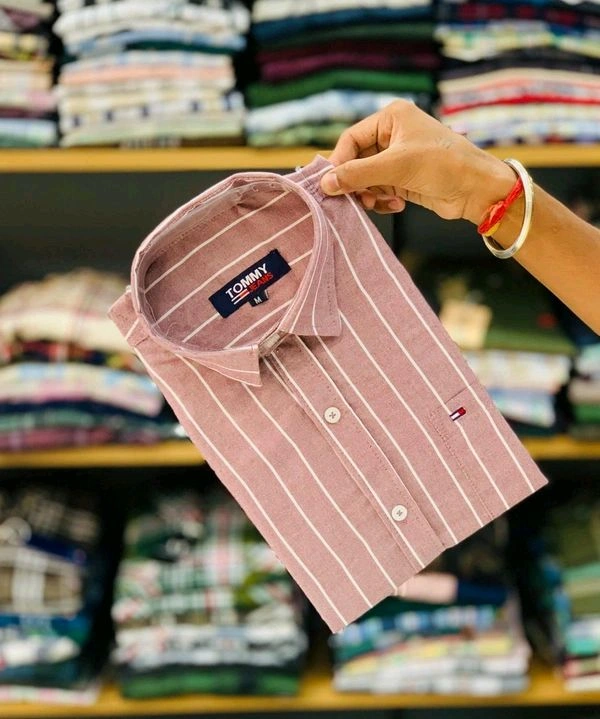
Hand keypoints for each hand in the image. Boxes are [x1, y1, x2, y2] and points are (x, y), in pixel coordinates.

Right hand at [320, 100, 514, 224]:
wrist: (476, 190)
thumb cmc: (442, 166)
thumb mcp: (396, 167)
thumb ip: (358, 174)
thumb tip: (325, 184)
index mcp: (391, 118)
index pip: (351, 139)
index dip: (340, 162)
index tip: (333, 185)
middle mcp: (393, 135)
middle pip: (357, 161)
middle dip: (356, 182)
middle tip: (356, 200)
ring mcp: (398, 159)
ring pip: (366, 179)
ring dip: (368, 194)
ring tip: (378, 203)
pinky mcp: (404, 180)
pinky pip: (379, 190)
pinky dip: (381, 200)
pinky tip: (396, 205)